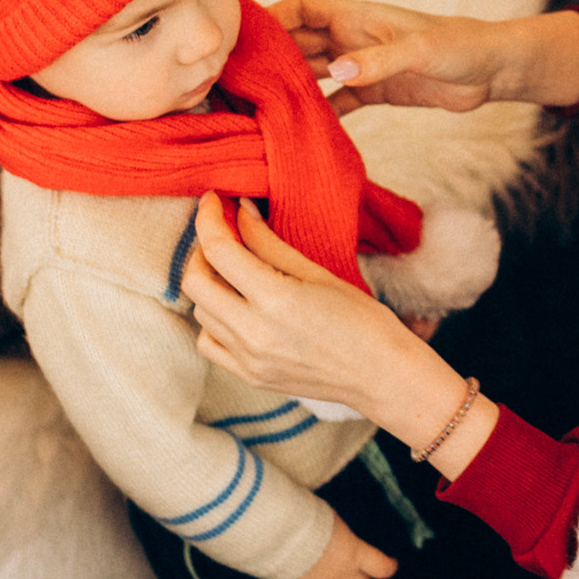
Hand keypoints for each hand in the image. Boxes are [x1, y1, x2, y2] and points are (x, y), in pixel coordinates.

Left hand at [180, 195, 500, 475]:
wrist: (382, 375)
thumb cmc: (364, 321)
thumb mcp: (319, 273)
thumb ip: (271, 243)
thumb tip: (241, 213)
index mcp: (276, 299)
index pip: (219, 250)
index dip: (209, 219)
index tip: (214, 201)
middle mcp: (253, 332)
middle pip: (195, 282)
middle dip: (202, 250)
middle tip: (222, 235)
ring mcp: (248, 359)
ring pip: (199, 312)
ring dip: (209, 285)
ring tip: (234, 271)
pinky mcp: (249, 376)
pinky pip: (210, 344)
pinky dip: (213, 321)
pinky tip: (235, 310)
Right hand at [270, 0, 578, 112]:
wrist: (495, 69)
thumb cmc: (463, 46)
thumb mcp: (422, 51)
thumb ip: (380, 61)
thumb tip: (338, 72)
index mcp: (357, 16)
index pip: (300, 8)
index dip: (269, 17)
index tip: (240, 37)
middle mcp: (353, 38)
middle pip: (298, 43)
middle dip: (268, 58)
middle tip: (234, 82)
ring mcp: (363, 65)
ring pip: (313, 73)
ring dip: (289, 87)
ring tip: (256, 109)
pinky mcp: (376, 91)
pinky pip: (337, 101)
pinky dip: (318, 112)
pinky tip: (298, 131)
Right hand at [286, 513, 396, 578]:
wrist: (282, 533)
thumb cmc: (310, 519)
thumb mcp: (334, 521)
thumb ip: (341, 536)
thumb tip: (339, 536)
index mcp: (355, 553)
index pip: (382, 567)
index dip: (388, 566)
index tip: (391, 564)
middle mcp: (343, 574)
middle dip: (357, 578)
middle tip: (349, 568)